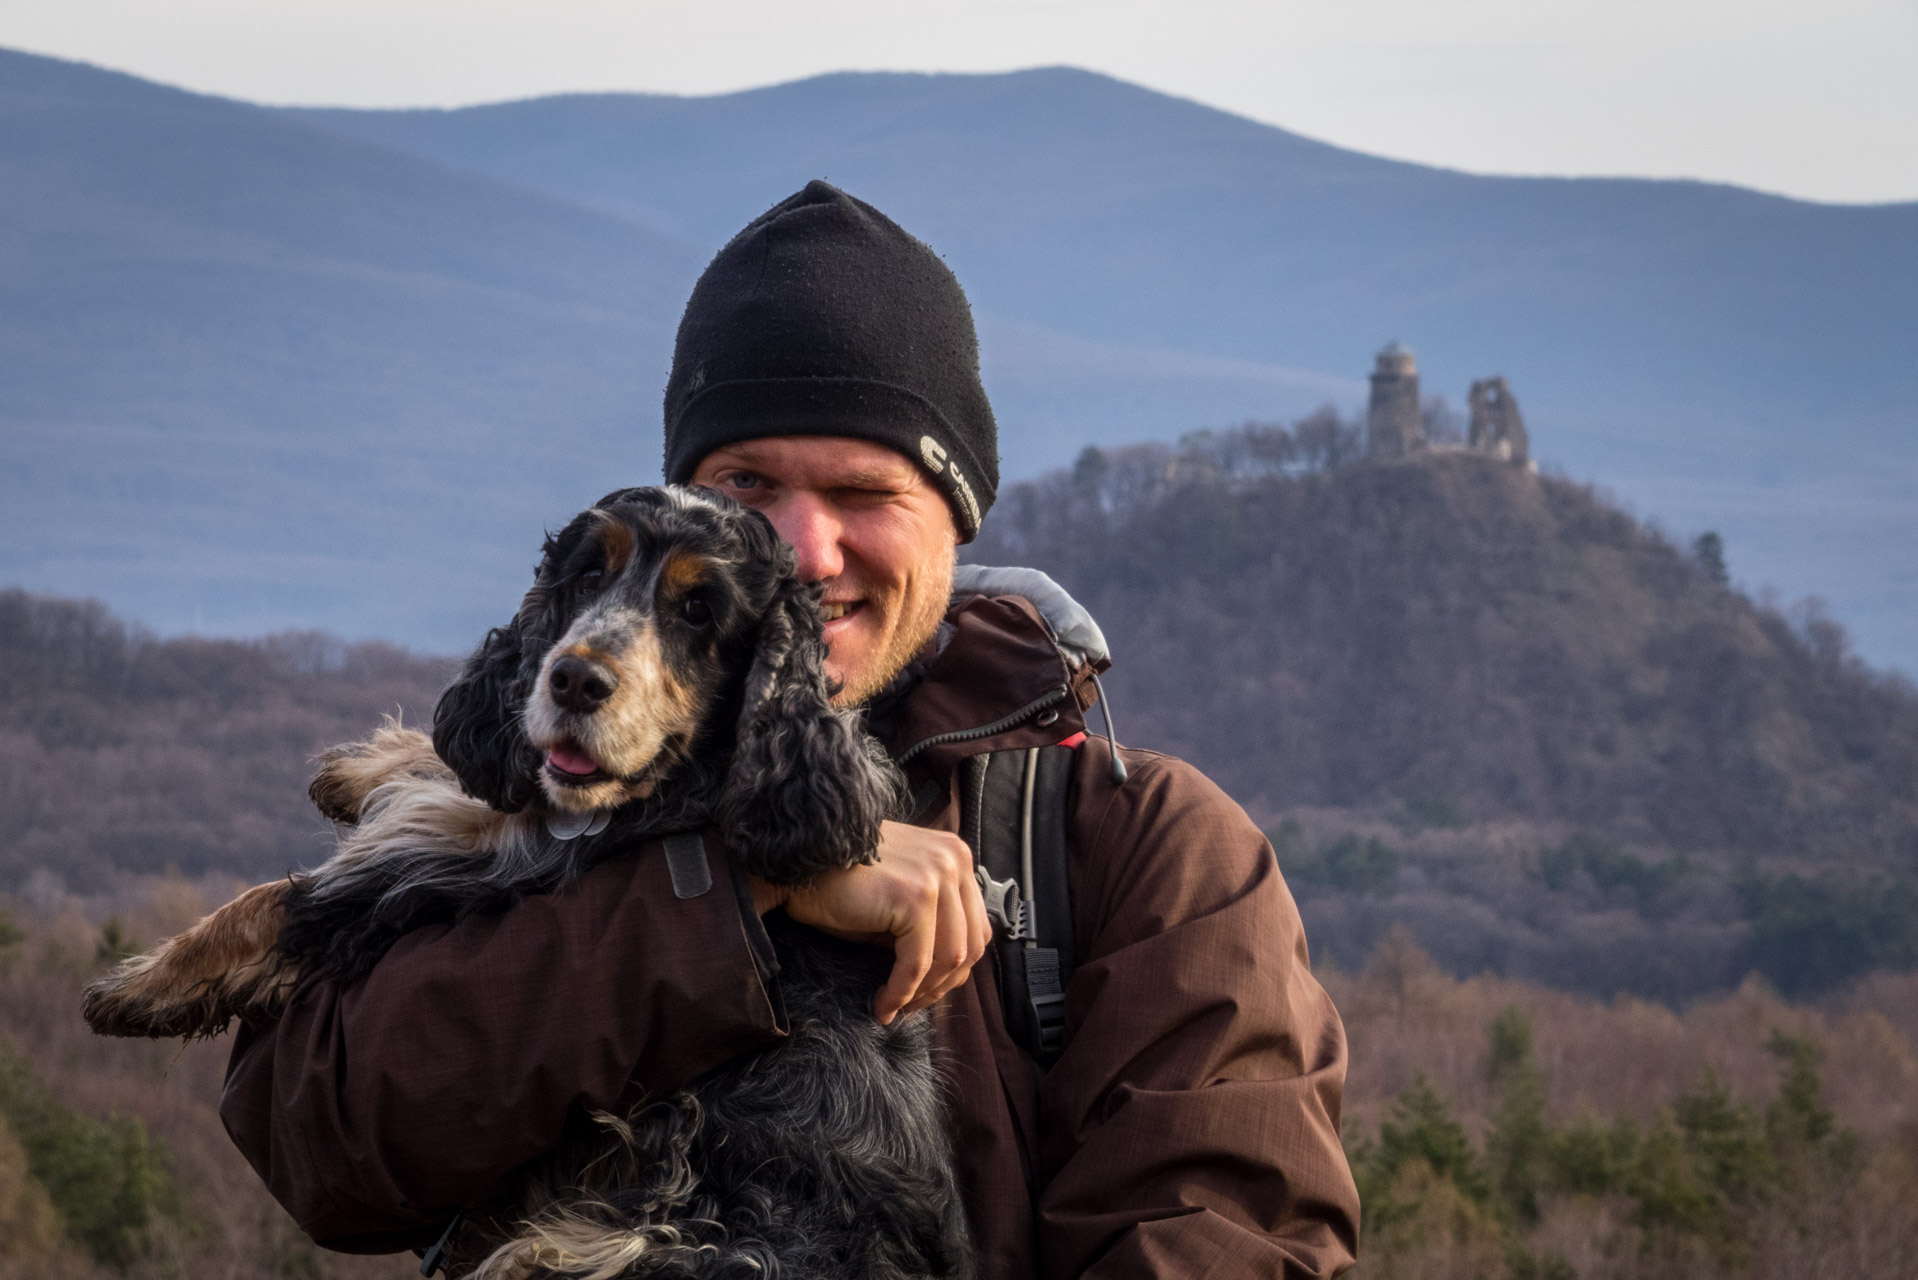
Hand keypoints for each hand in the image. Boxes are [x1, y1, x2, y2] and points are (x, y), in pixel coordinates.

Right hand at [749, 821, 989, 1024]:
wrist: (796, 864)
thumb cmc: (839, 883)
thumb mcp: (897, 897)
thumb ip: (930, 922)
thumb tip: (945, 976)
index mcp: (955, 856)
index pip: (974, 927)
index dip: (952, 969)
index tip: (923, 993)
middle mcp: (955, 859)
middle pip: (971, 943)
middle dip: (941, 985)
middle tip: (910, 1007)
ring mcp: (938, 874)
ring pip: (950, 957)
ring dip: (921, 993)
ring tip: (893, 1008)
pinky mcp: (916, 896)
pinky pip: (917, 963)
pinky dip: (901, 992)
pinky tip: (882, 1005)